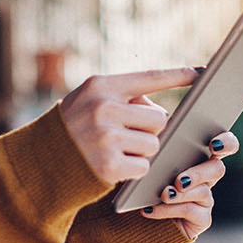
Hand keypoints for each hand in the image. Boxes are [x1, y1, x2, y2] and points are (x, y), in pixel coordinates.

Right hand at [58, 67, 197, 183]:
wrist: (40, 162)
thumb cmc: (74, 126)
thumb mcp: (90, 99)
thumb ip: (124, 98)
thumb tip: (165, 114)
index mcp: (101, 85)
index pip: (150, 76)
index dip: (178, 75)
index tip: (202, 73)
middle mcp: (103, 108)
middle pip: (158, 119)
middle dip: (150, 129)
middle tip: (130, 134)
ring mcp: (105, 138)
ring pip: (154, 144)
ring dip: (144, 151)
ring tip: (119, 150)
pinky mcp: (108, 166)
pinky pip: (143, 167)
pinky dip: (134, 169)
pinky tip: (114, 166)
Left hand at [141, 130, 238, 239]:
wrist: (144, 218)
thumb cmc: (148, 182)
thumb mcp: (153, 162)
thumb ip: (162, 145)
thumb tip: (159, 127)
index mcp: (201, 156)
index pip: (226, 144)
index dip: (226, 142)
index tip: (213, 144)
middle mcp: (208, 176)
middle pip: (218, 169)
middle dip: (199, 173)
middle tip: (180, 180)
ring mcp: (206, 199)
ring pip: (203, 192)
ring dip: (182, 193)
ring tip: (164, 194)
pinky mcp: (201, 219)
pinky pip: (191, 212)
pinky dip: (168, 210)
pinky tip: (150, 209)